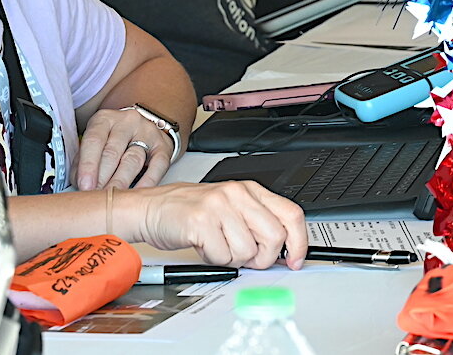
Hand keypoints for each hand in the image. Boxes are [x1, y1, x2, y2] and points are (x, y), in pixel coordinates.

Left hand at [75, 108, 174, 190]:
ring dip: (120, 182)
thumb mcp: (95, 142)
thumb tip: (79, 184)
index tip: (84, 185)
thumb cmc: (112, 140)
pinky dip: (147, 182)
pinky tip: (137, 193)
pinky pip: (157, 165)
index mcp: (105, 119)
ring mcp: (148, 133)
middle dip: (102, 177)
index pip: (94, 140)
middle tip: (95, 196)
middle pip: (113, 151)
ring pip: (133, 160)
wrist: (142, 129)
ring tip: (112, 197)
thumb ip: (84, 160)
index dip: (88, 165)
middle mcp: (128, 122)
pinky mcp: (163, 147)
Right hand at [120, 180, 307, 269]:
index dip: (299, 242)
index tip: (296, 261)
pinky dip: (215, 260)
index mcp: (251, 190)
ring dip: (234, 259)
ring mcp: (220, 207)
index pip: (291, 214)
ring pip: (248, 251)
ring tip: (219, 246)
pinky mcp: (201, 222)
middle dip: (263, 258)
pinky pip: (223, 256)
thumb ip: (258, 224)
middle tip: (247, 258)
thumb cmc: (192, 212)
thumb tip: (285, 251)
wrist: (152, 208)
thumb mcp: (232, 210)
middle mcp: (238, 194)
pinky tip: (205, 246)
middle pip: (275, 237)